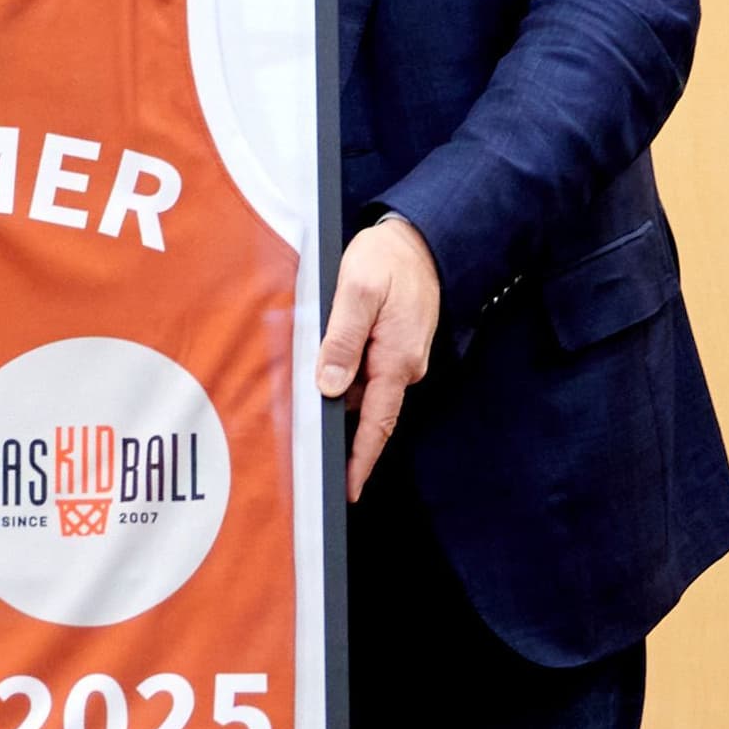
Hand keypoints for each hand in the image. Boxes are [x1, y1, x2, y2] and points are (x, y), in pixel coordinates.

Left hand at [318, 216, 438, 501]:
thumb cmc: (389, 260)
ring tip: (306, 391)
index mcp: (397, 360)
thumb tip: (331, 387)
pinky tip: (327, 363)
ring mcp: (402, 357)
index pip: (378, 424)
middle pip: (368, 412)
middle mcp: (404, 366)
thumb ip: (343, 340)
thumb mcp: (358, 291)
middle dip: (340, 429)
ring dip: (338, 395)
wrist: (421, 238)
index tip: (349, 490)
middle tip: (307, 440)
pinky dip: (346, 374)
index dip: (362, 460)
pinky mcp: (396, 346)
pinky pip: (368, 371)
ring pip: (365, 390)